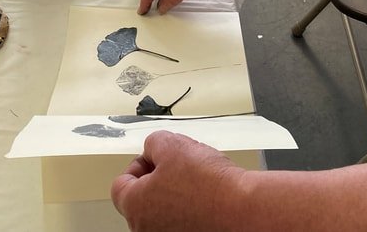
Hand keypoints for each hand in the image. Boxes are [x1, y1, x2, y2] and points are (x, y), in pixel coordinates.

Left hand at [111, 130, 246, 231]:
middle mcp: (147, 231)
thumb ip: (152, 144)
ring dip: (176, 195)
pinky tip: (208, 199)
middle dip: (158, 180)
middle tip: (179, 167)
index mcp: (135, 208)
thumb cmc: (210, 185)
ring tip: (199, 182)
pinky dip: (191, 211)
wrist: (245, 212)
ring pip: (164, 212)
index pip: (121, 185)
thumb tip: (153, 150)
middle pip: (143, 200)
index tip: (153, 158)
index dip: (139, 165)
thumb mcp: (171, 144)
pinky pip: (183, 223)